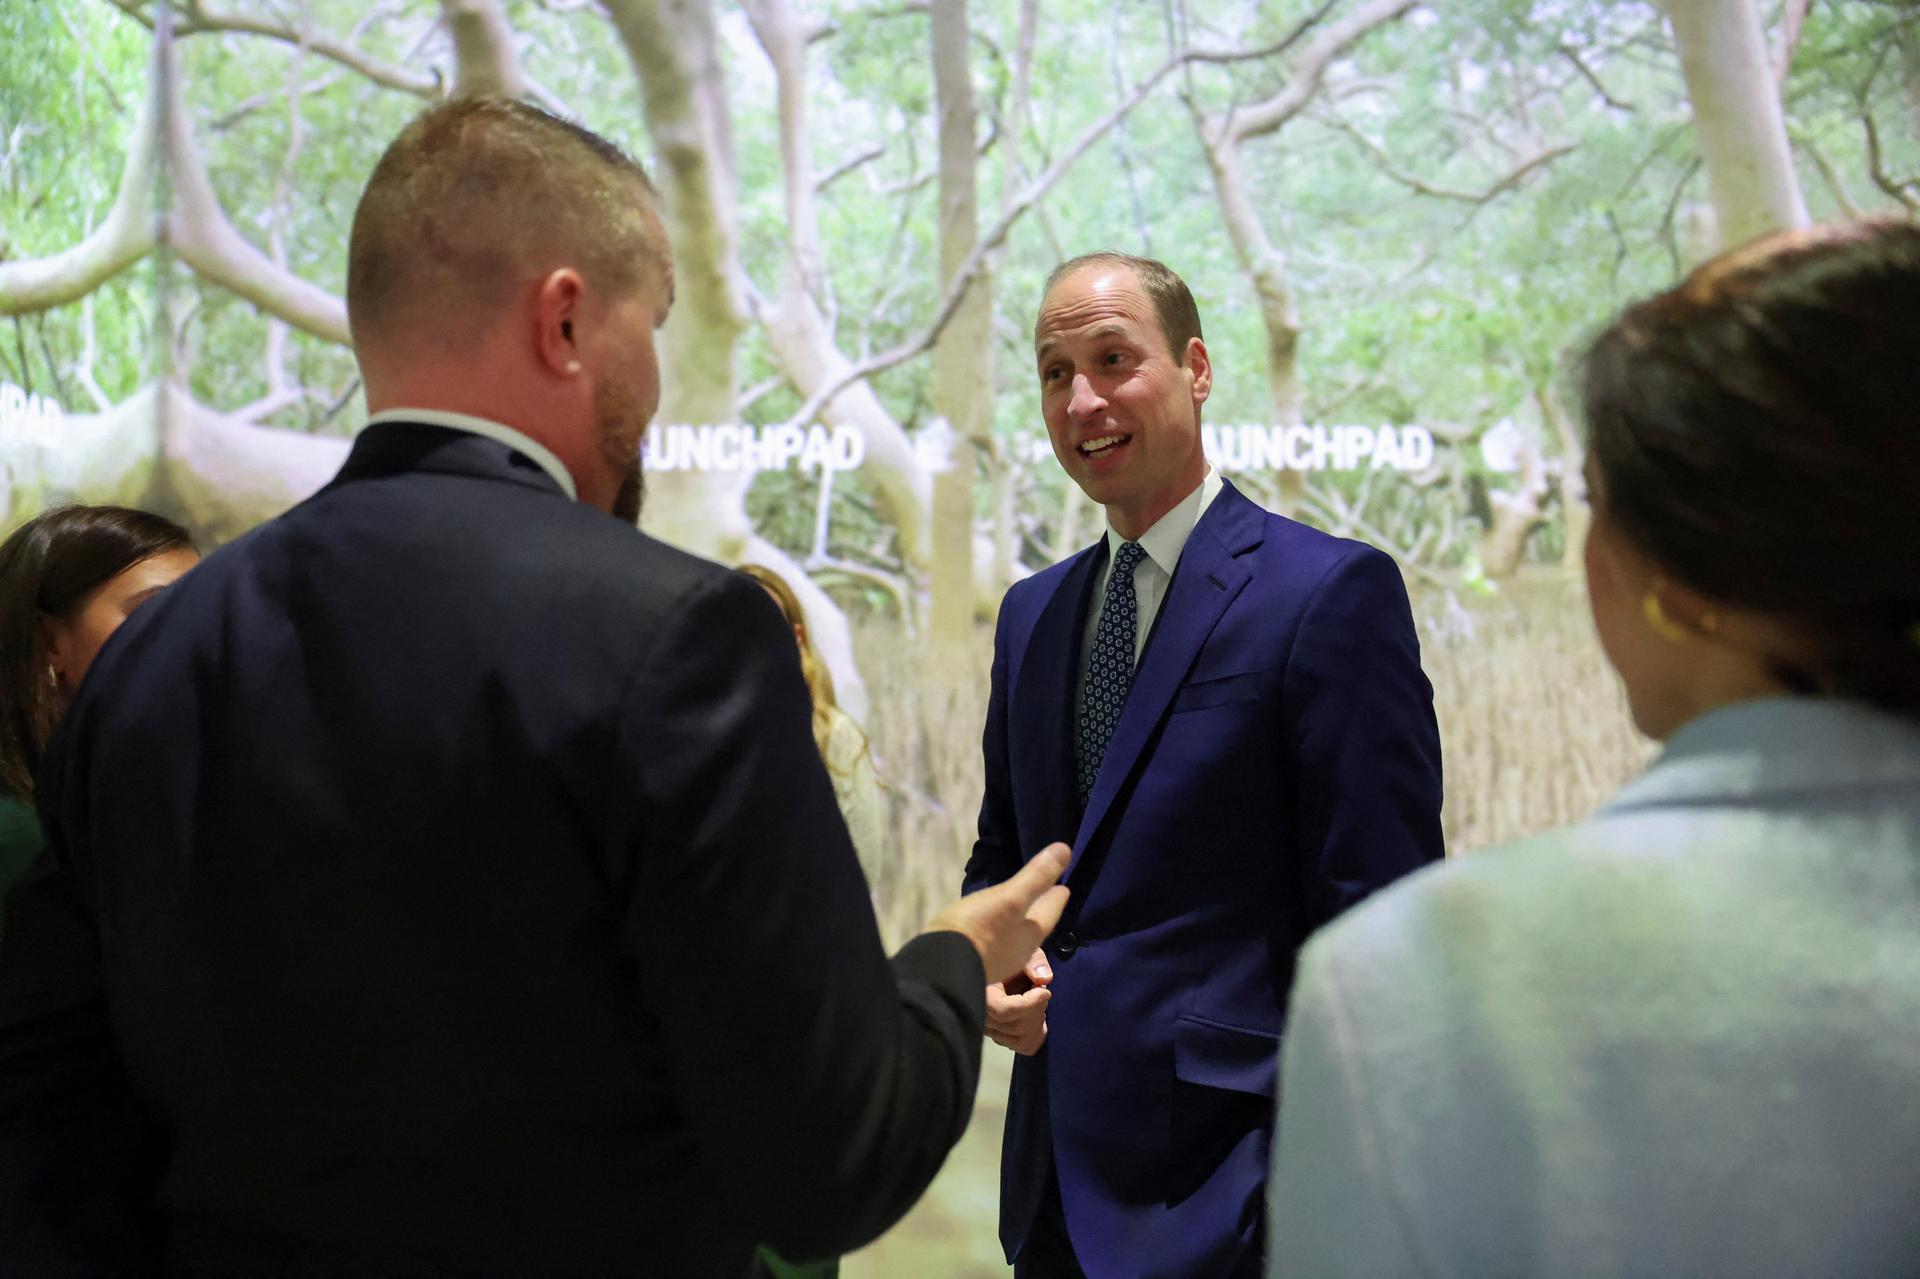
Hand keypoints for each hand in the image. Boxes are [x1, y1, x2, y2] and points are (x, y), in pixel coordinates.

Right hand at [923, 843, 1070, 988]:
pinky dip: (1001, 931)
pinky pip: (996, 943)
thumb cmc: (978, 928)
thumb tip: (1065, 850)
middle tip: (1047, 895)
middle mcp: (1019, 951)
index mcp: (1031, 934)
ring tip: (1021, 910)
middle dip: (1041, 910)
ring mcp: (997, 960)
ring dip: (1022, 922)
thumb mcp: (1010, 898)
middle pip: (1036, 926)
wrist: (941, 967)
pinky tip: (992, 929)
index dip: (1057, 897)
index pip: (1050, 912)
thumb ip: (1036, 877)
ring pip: (1017, 937)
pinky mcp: (977, 963)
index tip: (1064, 887)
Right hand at [986, 948, 1052, 1054]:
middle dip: (1037, 1010)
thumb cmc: (1010, 956)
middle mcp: (980, 1014)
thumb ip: (1033, 962)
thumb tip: (1044, 979)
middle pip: (1016, 1027)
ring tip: (1037, 1003)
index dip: (1029, 1004)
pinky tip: (1036, 1018)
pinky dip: (1036, 1034)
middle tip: (1041, 992)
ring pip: (1021, 1039)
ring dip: (1037, 1022)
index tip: (1044, 991)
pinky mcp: (999, 1036)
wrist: (1001, 965)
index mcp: (980, 990)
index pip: (1002, 1010)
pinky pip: (1023, 1046)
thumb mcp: (1021, 951)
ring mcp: (988, 1028)